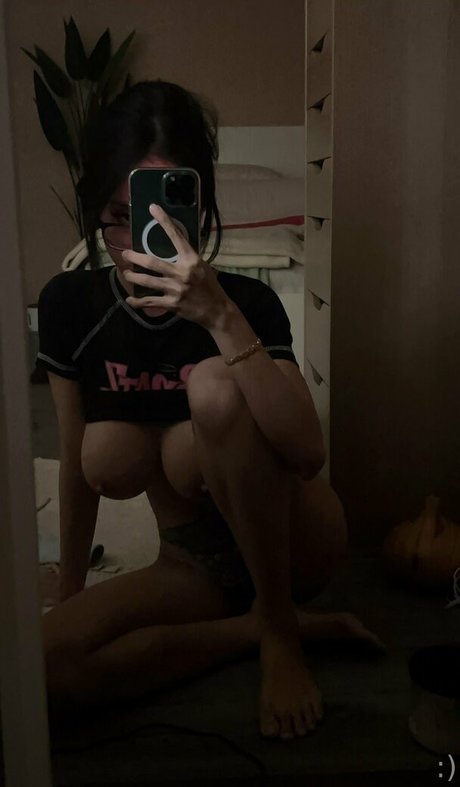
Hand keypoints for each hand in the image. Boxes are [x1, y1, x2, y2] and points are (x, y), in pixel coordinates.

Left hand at [122, 203, 230, 329]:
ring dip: (133, 276)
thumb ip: (188, 258)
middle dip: (135, 257)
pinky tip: (129, 300)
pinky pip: (150, 301)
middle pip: (152, 262)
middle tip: (125, 253)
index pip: (176, 236)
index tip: (153, 208)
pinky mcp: (172, 304)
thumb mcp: (203, 266)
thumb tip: (176, 245)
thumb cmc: (210, 286)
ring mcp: (176, 289)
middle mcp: (182, 273)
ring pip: (147, 281)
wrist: (217, 310)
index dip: (164, 221)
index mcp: (191, 260)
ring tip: (126, 273)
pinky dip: (137, 302)